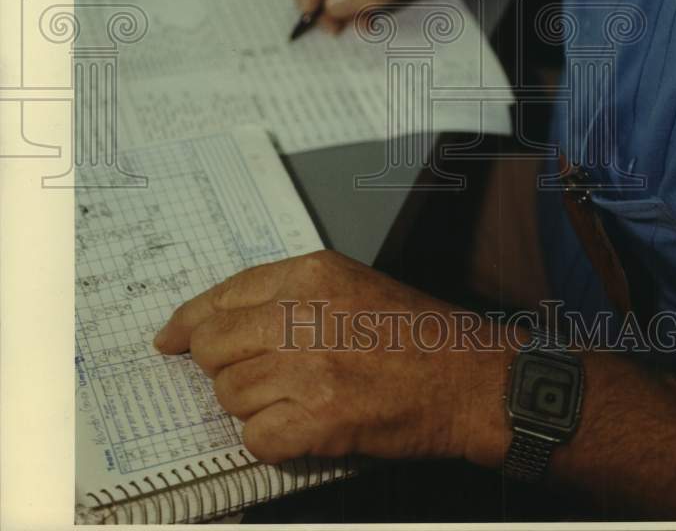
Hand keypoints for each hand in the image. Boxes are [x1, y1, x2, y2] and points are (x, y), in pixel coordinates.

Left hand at [153, 250, 512, 465]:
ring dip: (252, 405)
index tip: (171, 339)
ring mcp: (309, 367)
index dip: (188, 322)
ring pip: (231, 394)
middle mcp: (303, 314)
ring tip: (295, 398)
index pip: (222, 296)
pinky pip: (256, 436)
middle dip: (221, 368)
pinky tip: (300, 427)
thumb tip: (221, 318)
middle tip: (247, 376)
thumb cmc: (413, 331)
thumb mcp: (350, 282)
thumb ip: (286, 292)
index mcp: (309, 274)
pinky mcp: (320, 418)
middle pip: (214, 348)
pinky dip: (270, 439)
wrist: (467, 376)